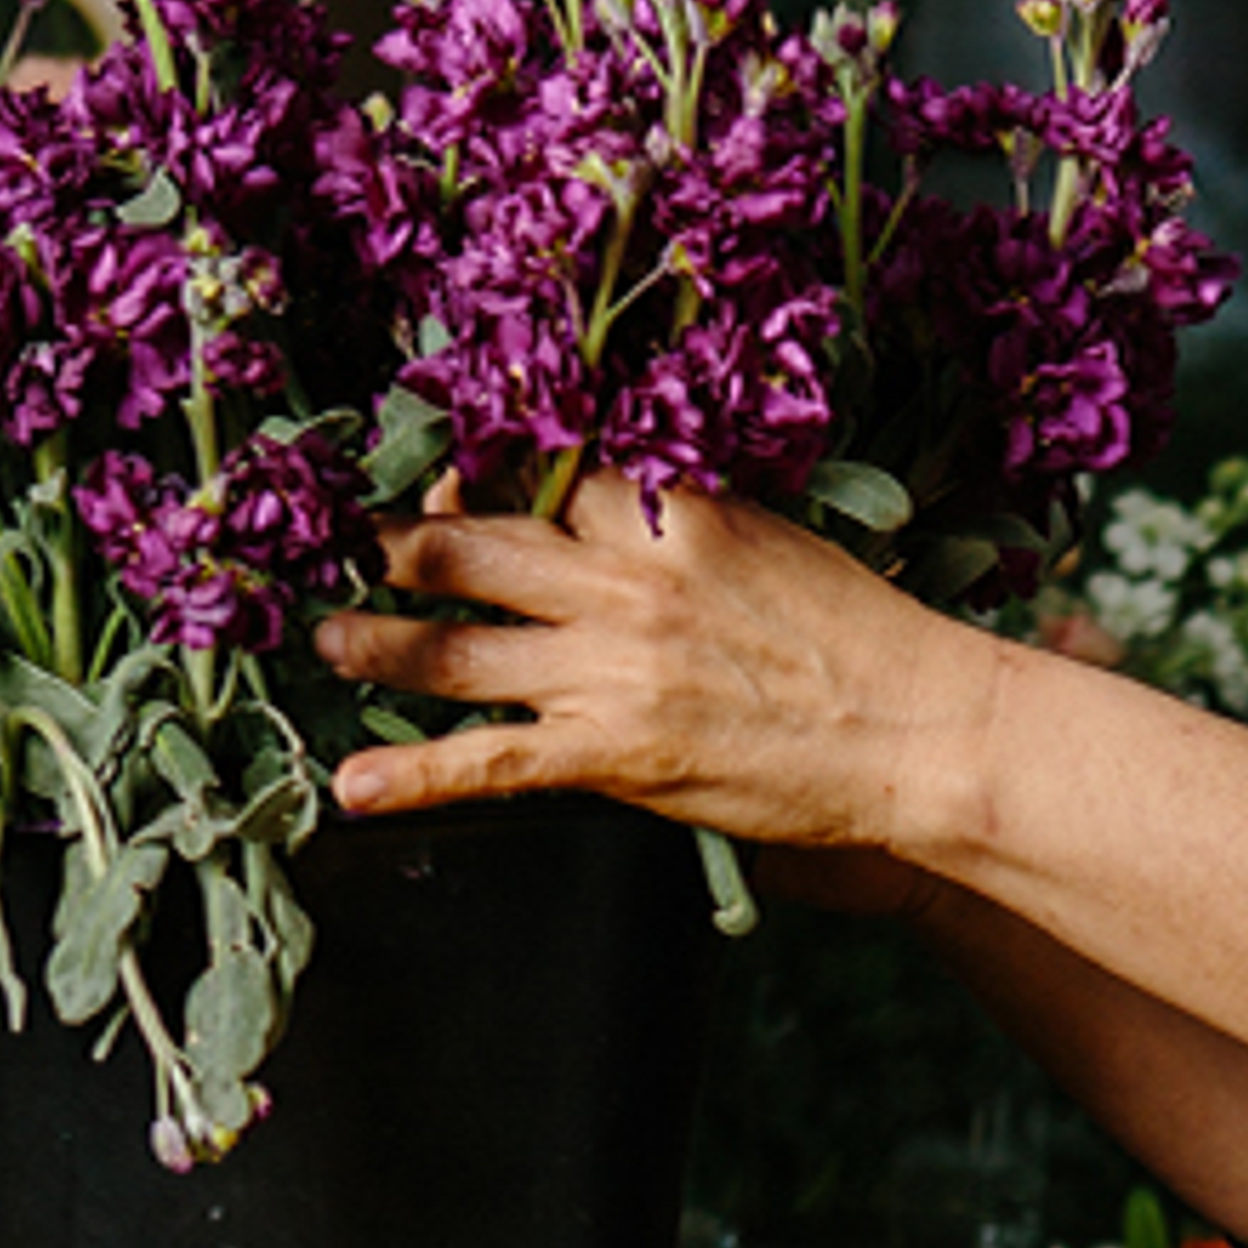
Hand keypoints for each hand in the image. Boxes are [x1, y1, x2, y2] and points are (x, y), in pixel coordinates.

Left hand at [315, 471, 952, 854]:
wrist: (919, 734)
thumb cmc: (866, 639)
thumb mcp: (774, 538)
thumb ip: (688, 516)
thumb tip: (628, 498)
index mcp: (666, 509)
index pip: (538, 463)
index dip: (472, 460)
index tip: (430, 461)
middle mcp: (621, 578)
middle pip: (470, 541)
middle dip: (394, 539)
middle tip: (343, 539)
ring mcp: (610, 668)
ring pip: (455, 647)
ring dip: (377, 643)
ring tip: (328, 639)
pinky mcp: (614, 754)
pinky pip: (486, 762)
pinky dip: (409, 776)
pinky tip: (350, 787)